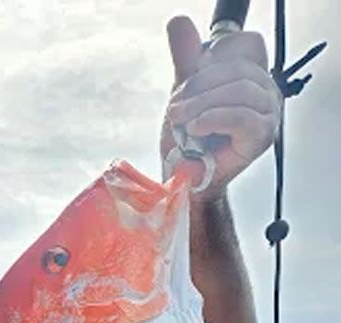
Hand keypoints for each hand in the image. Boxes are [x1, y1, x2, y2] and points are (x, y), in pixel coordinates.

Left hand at [160, 16, 281, 199]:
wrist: (187, 179)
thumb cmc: (188, 140)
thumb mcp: (184, 92)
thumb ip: (185, 58)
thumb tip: (179, 22)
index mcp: (251, 74)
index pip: (247, 44)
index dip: (216, 56)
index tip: (192, 79)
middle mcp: (266, 90)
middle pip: (238, 68)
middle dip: (199, 86)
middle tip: (175, 108)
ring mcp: (268, 113)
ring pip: (239, 90)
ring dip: (202, 104)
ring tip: (181, 120)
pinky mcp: (262, 135)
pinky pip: (241, 116)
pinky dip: (214, 119)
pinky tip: (196, 128)